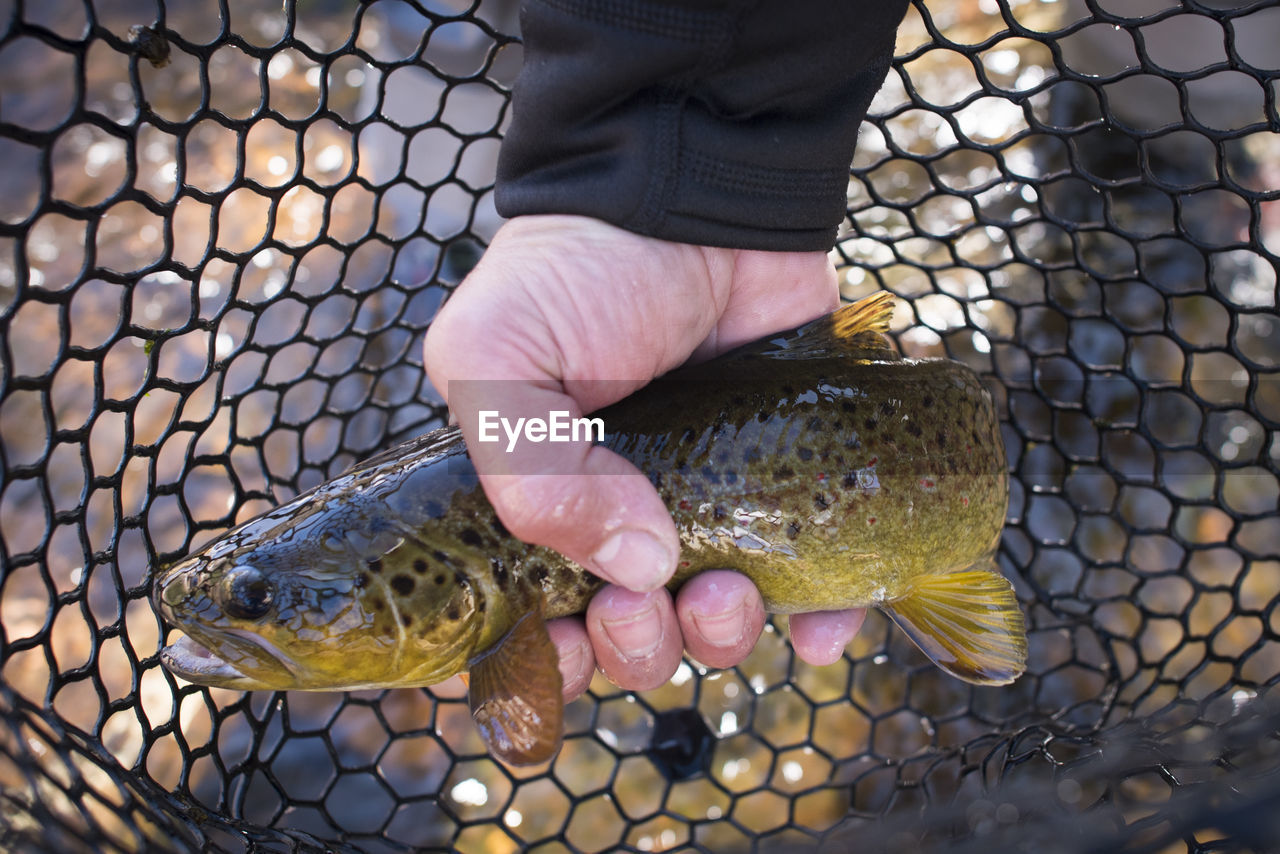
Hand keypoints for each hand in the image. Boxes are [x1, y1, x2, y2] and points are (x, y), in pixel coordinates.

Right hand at [424, 215, 866, 700]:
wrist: (696, 191)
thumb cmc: (577, 273)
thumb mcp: (497, 359)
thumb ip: (529, 473)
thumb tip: (639, 570)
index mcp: (543, 499)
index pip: (532, 615)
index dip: (546, 656)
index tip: (565, 648)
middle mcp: (624, 514)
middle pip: (632, 636)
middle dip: (639, 648)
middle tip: (644, 604)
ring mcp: (714, 503)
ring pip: (719, 623)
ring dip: (720, 636)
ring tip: (728, 589)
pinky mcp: (792, 481)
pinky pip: (815, 581)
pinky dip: (823, 618)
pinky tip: (821, 622)